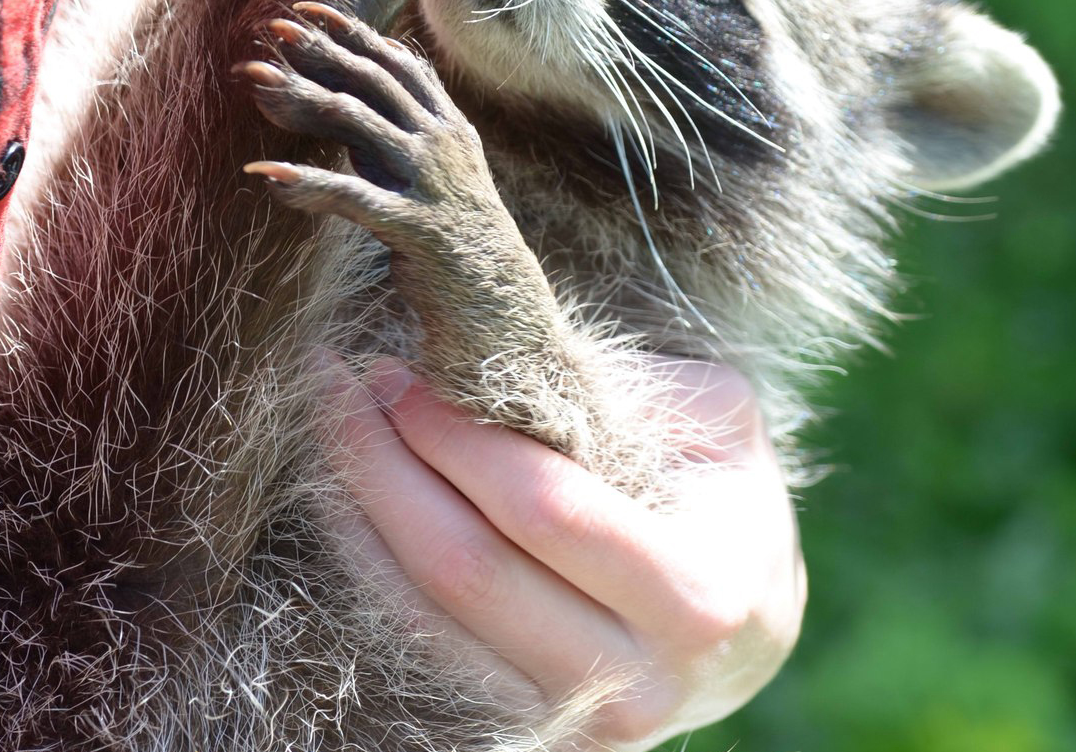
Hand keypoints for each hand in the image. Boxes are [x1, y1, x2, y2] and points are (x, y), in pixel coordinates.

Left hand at [317, 354, 805, 749]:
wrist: (745, 611)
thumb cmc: (723, 490)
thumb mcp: (716, 417)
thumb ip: (626, 385)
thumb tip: (494, 359)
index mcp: (697, 597)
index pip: (541, 509)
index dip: (456, 436)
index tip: (399, 369)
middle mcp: (634, 683)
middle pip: (464, 570)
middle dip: (383, 462)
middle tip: (338, 381)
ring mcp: (571, 725)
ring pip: (422, 616)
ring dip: (358, 509)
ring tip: (330, 419)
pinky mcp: (519, 726)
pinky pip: (418, 643)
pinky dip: (368, 562)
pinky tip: (346, 492)